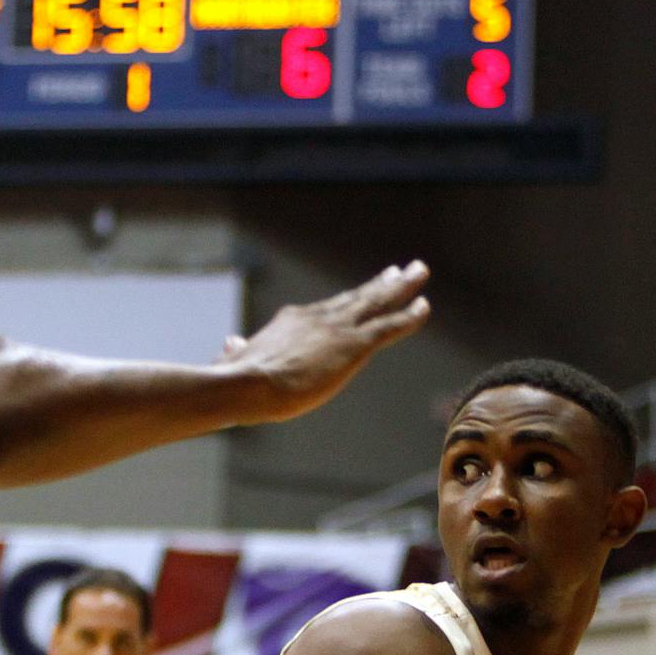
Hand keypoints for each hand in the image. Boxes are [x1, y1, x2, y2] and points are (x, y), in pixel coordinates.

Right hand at [221, 262, 430, 422]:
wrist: (248, 385)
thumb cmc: (237, 381)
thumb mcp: (235, 361)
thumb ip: (236, 351)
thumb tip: (230, 343)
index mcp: (291, 322)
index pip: (327, 310)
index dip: (348, 300)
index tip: (363, 291)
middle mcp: (318, 318)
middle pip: (356, 297)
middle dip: (381, 284)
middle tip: (401, 269)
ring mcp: (337, 330)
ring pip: (377, 303)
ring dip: (401, 288)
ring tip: (419, 271)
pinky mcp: (353, 346)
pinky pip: (389, 327)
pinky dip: (409, 316)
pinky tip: (425, 307)